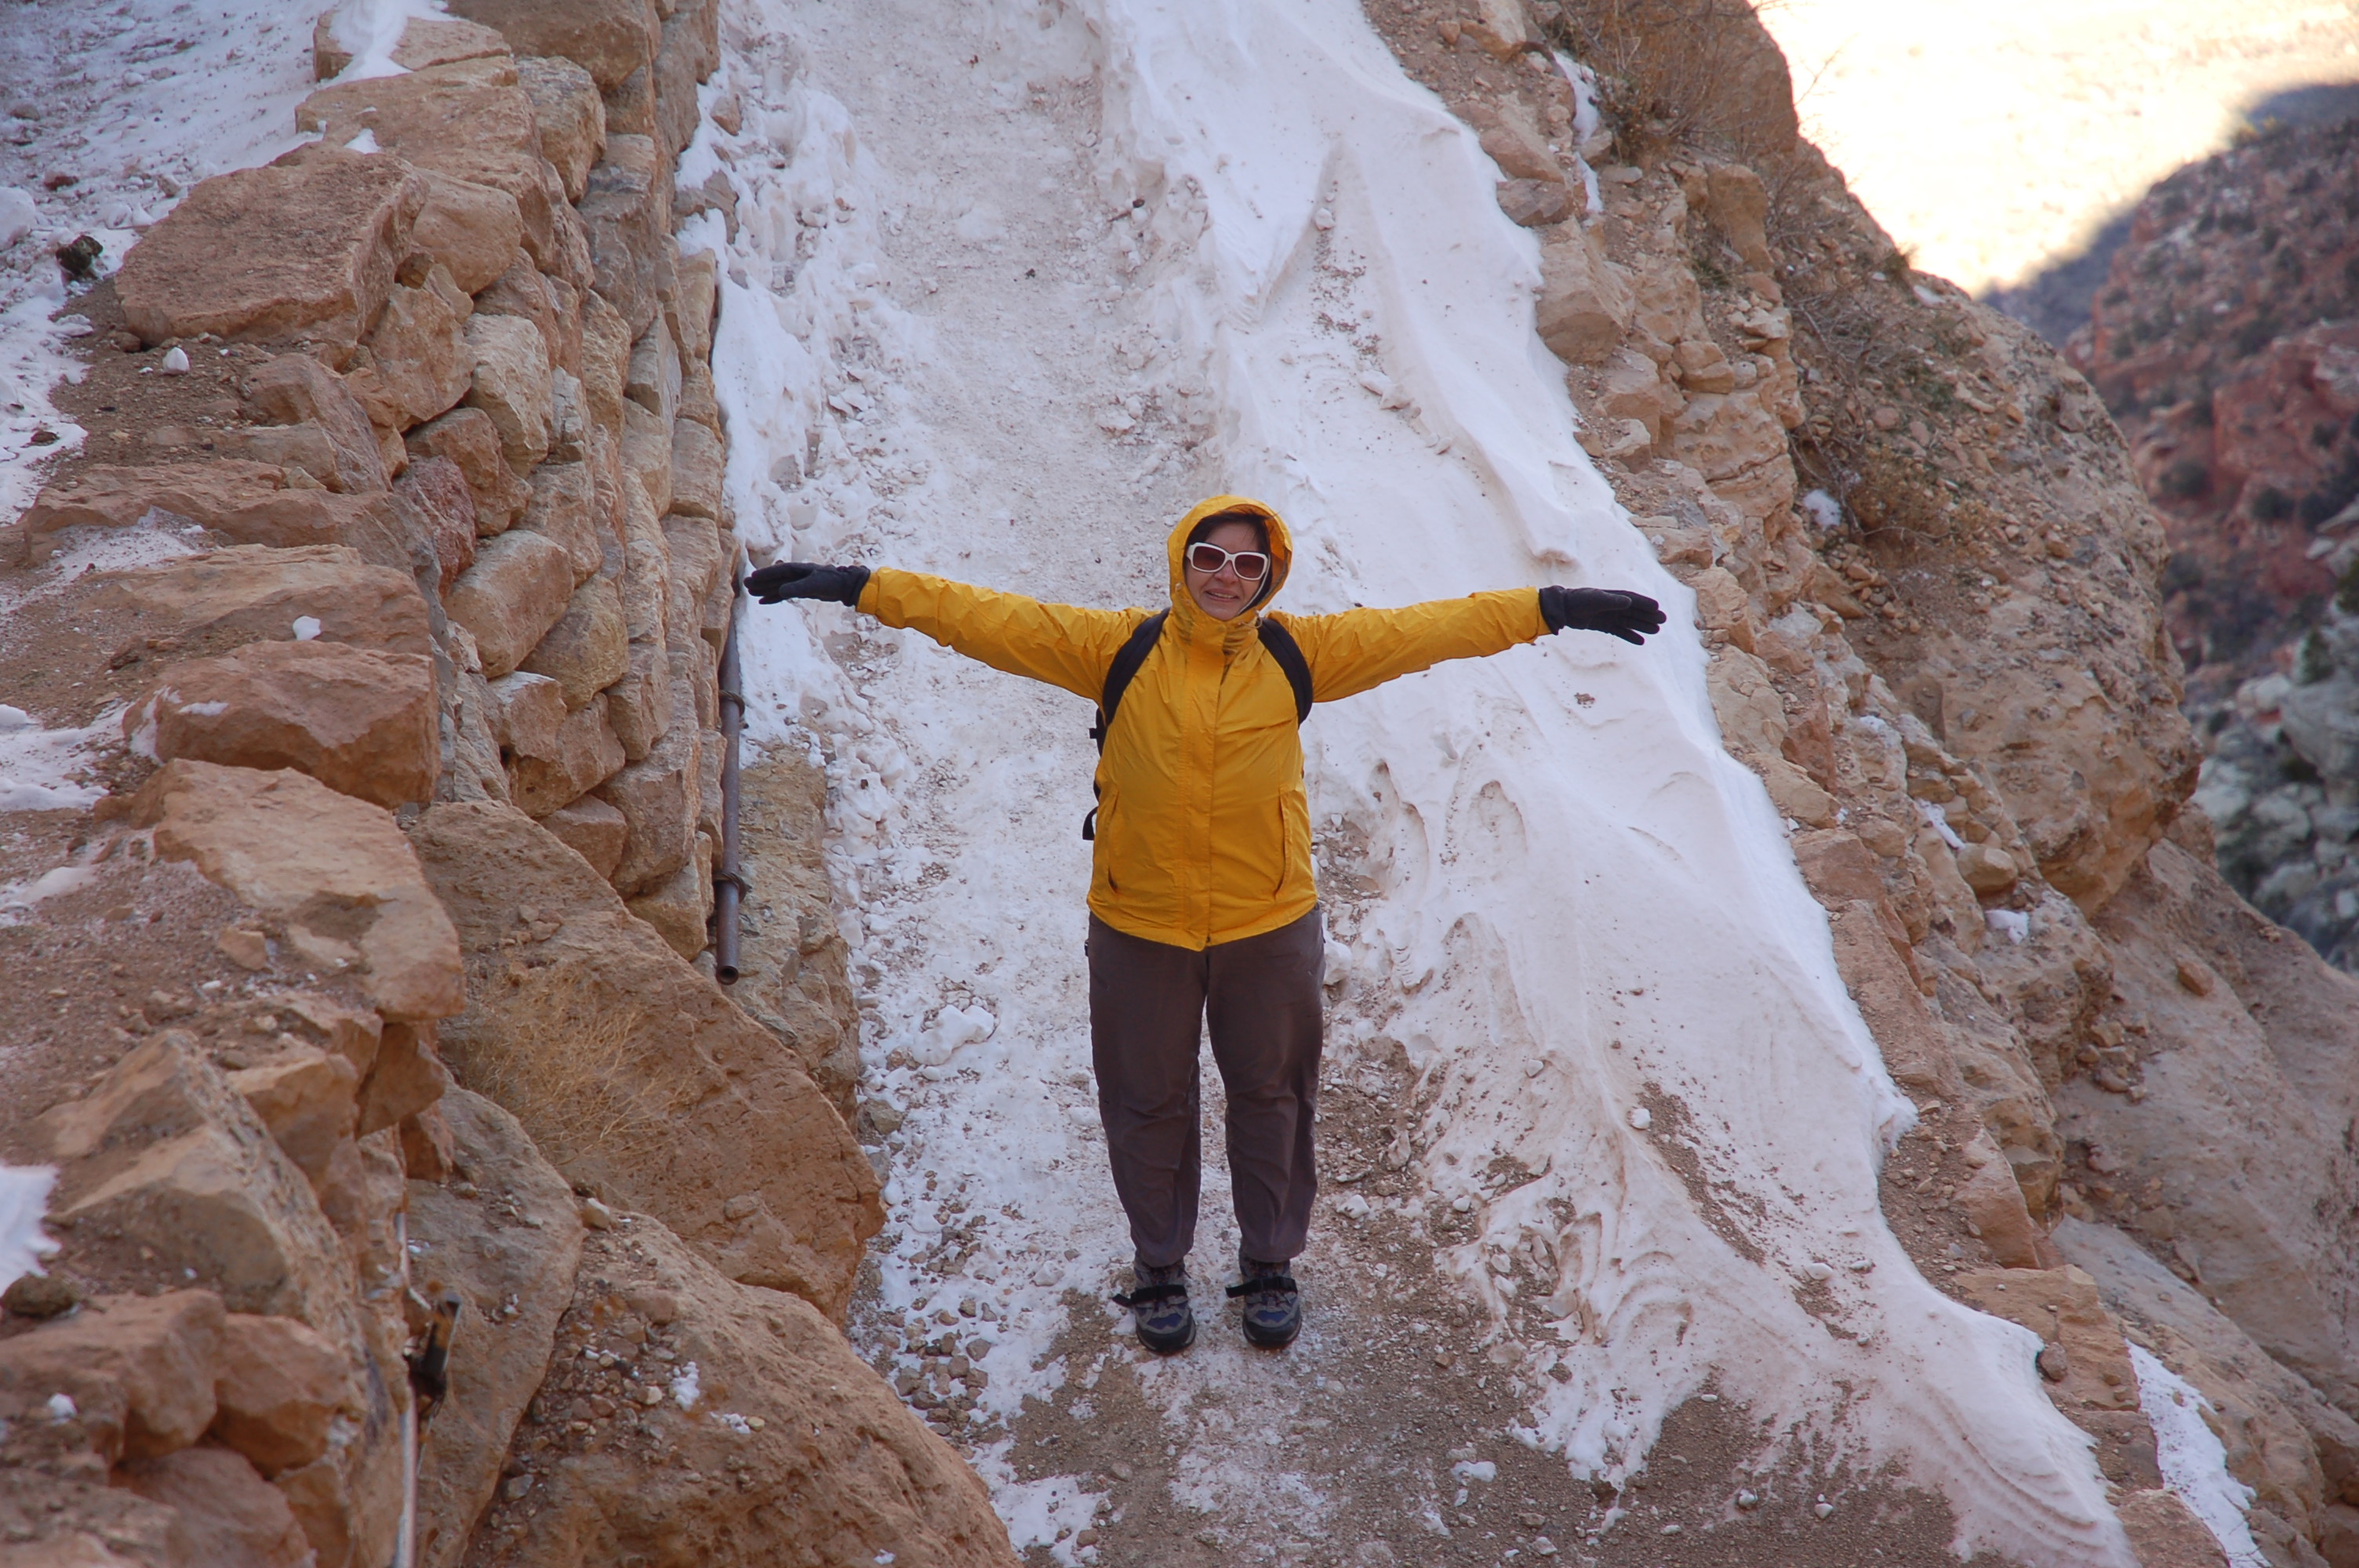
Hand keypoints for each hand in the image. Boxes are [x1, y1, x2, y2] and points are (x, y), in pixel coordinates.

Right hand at [745, 561, 870, 606]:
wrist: (845, 586)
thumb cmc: (831, 582)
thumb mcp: (813, 585)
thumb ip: (796, 588)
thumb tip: (780, 592)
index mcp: (798, 569)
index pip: (778, 571)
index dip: (765, 575)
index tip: (752, 577)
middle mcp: (796, 574)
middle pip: (775, 578)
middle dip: (761, 582)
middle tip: (745, 585)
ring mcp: (798, 583)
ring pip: (778, 586)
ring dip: (765, 590)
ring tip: (751, 593)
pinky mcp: (802, 591)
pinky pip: (784, 594)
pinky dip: (774, 598)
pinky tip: (764, 601)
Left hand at [1539, 586, 1666, 644]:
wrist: (1564, 609)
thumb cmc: (1579, 601)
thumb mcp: (1596, 600)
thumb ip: (1612, 601)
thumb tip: (1629, 602)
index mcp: (1614, 596)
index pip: (1634, 600)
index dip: (1646, 604)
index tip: (1658, 608)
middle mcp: (1614, 606)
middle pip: (1635, 611)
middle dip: (1648, 616)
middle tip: (1663, 621)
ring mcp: (1609, 616)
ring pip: (1630, 622)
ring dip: (1643, 626)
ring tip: (1656, 631)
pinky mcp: (1604, 625)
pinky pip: (1620, 631)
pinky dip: (1630, 636)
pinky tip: (1641, 641)